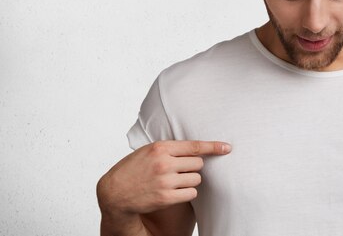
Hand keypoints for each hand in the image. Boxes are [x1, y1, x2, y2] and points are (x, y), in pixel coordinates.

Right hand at [97, 140, 231, 215]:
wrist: (115, 192)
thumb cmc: (133, 168)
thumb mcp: (148, 151)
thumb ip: (170, 148)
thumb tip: (196, 149)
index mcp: (160, 148)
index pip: (194, 146)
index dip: (213, 147)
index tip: (227, 147)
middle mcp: (164, 163)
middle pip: (198, 164)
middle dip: (194, 167)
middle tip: (182, 170)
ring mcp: (165, 181)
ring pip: (196, 179)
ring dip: (190, 181)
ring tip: (174, 181)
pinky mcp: (166, 198)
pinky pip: (191, 193)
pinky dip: (187, 193)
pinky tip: (175, 191)